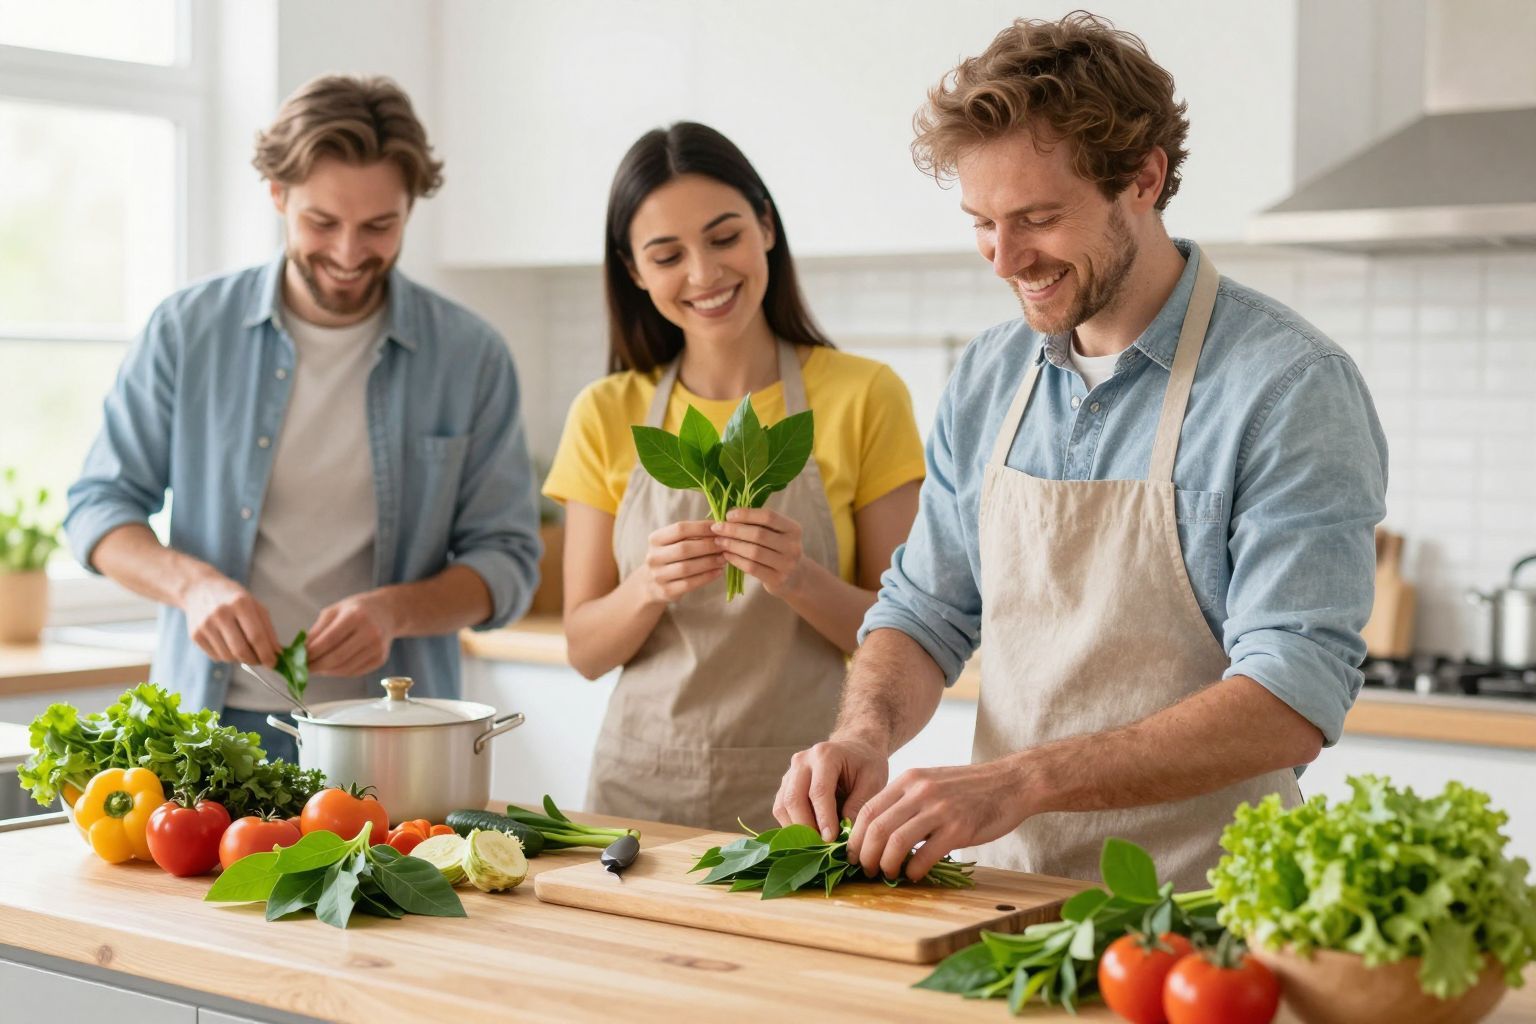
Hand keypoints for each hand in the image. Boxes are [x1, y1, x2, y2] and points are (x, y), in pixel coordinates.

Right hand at [182, 574, 279, 665]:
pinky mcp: (195, 635)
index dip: (266, 654)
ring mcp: (206, 625)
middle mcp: (221, 613)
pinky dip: (227, 656)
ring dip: (241, 659)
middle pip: (241, 650)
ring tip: (244, 648)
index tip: (273, 663)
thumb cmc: (233, 598)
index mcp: (240, 603)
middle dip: (255, 660)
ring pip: (228, 657)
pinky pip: (216, 657)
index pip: (256, 636)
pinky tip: (228, 644)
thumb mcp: (254, 605)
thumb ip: (268, 628)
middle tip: (261, 661)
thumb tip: (276, 652)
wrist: (200, 589)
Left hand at [307, 591, 397, 676]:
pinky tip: (330, 668)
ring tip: (314, 668)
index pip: (329, 640)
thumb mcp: (334, 611)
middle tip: (302, 667)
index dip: (311, 653)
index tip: (297, 658)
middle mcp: (370, 632)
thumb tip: (300, 651)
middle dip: (316, 666)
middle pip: (337, 657)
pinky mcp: (380, 659)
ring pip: (344, 668)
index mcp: (356, 616)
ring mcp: (377, 648)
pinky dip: (338, 672)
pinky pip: (354, 672)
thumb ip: (317, 630)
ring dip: (325, 672)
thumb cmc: (356, 609)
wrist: (386, 612)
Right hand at [639, 520, 723, 603]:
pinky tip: (718, 572)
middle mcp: (653, 557)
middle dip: (708, 546)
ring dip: (709, 562)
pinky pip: (689, 583)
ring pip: (687, 567)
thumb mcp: (675, 543)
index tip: (719, 527)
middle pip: (684, 548)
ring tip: (724, 558)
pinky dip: (706, 577)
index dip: (702, 527)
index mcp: (655, 539)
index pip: (680, 529)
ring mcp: (658, 575)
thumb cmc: (671, 557)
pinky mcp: (666, 591)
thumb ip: (693, 534)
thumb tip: (719, 526)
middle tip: (725, 545)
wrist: (652, 584)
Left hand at [711, 507, 807, 596]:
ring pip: (754, 552)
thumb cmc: (779, 549)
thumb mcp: (777, 533)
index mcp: (793, 529)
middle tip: (717, 528)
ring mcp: (786, 564)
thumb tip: (729, 514)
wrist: (795, 577)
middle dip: (734, 530)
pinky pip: (752, 567)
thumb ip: (759, 523)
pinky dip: (736, 560)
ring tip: (719, 541)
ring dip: (732, 545)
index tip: (728, 515)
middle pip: (759, 534)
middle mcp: (793, 546)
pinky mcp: (777, 579)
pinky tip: (726, 555)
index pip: (768, 516)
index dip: (746, 514)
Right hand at [773, 738, 887, 841]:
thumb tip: (844, 833)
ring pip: (782, 806)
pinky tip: (809, 835)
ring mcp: (790, 772)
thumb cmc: (866, 765)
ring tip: (817, 843)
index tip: (831, 840)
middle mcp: (802, 761)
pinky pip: (780, 809)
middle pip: (794, 798)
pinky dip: (792, 825)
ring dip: (797, 829)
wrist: (854, 750)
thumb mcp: (873, 781)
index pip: (818, 791)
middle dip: (806, 827)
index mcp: (826, 755)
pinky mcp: (785, 785)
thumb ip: (859, 805)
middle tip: (822, 846)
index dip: (823, 818)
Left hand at [847, 760, 1029, 881]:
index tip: (855, 855)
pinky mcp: (959, 828)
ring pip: (895, 842)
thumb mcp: (932, 782)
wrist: (1012, 782)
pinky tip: (914, 874)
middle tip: (867, 870)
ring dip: (886, 865)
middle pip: (877, 828)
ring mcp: (940, 809)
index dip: (856, 838)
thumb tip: (878, 830)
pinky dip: (914, 870)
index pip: (868, 810)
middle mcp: (920, 791)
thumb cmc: (971, 787)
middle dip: (866, 855)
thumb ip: (906, 800)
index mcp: (910, 779)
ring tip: (888, 874)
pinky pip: (925, 855)